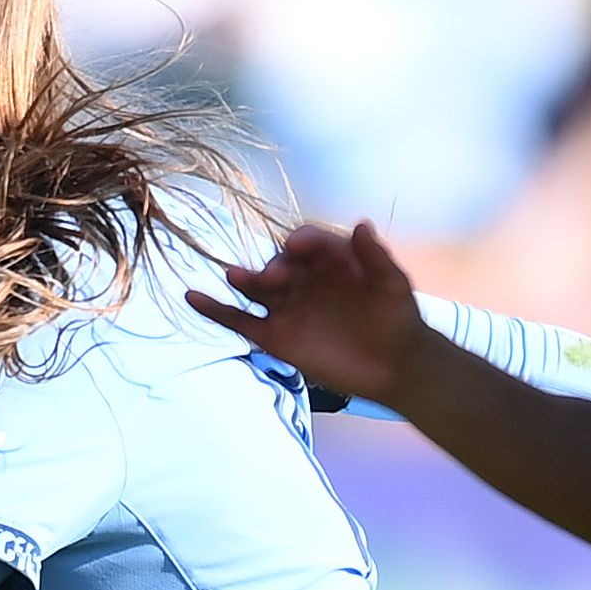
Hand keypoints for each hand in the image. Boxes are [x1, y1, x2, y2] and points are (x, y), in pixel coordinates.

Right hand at [189, 221, 437, 407]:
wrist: (395, 365)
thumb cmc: (396, 318)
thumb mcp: (393, 284)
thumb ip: (376, 256)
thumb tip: (361, 225)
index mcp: (329, 259)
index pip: (308, 241)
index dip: (301, 242)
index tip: (296, 247)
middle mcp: (303, 278)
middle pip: (278, 264)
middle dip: (275, 267)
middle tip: (276, 278)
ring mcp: (287, 307)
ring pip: (256, 289)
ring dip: (245, 280)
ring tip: (236, 276)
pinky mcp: (276, 336)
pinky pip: (240, 320)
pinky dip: (216, 310)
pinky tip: (193, 297)